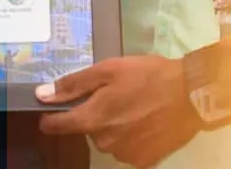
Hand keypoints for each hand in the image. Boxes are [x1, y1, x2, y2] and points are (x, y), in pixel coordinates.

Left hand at [37, 55, 200, 167]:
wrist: (189, 96)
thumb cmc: (146, 76)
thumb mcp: (107, 70)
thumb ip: (73, 84)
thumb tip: (41, 95)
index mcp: (93, 119)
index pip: (59, 126)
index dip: (51, 118)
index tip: (49, 111)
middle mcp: (105, 143)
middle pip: (87, 129)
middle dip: (94, 113)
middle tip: (114, 94)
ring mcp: (125, 156)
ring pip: (107, 139)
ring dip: (113, 125)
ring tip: (132, 106)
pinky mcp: (144, 162)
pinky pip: (126, 148)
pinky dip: (130, 136)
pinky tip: (143, 121)